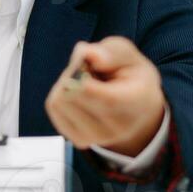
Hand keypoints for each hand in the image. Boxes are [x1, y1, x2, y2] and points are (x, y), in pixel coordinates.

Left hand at [45, 36, 166, 156]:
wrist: (138, 110)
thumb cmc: (131, 77)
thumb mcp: (129, 55)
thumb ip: (112, 52)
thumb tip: (90, 56)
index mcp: (136, 103)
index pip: (106, 99)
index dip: (85, 77)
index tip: (86, 60)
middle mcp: (117, 128)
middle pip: (74, 96)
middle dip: (74, 72)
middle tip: (90, 69)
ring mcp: (97, 138)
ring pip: (60, 102)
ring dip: (67, 83)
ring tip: (87, 83)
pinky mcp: (79, 140)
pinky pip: (54, 108)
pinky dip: (61, 95)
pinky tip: (79, 95)